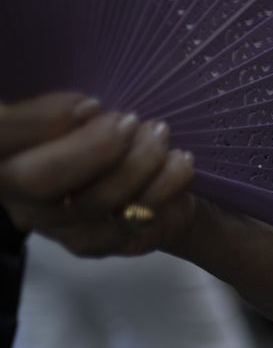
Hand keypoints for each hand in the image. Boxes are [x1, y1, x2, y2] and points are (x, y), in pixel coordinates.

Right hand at [0, 92, 195, 255]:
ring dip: (138, 162)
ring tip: (161, 133)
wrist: (150, 184)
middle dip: (93, 146)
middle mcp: (19, 196)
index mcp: (5, 154)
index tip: (91, 105)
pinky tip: (180, 163)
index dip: (39, 122)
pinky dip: (164, 186)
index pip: (1, 137)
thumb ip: (65, 113)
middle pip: (39, 179)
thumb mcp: (80, 115)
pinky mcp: (95, 243)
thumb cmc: (103, 136)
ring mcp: (56, 225)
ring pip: (94, 201)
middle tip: (130, 121)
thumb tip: (88, 110)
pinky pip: (132, 220)